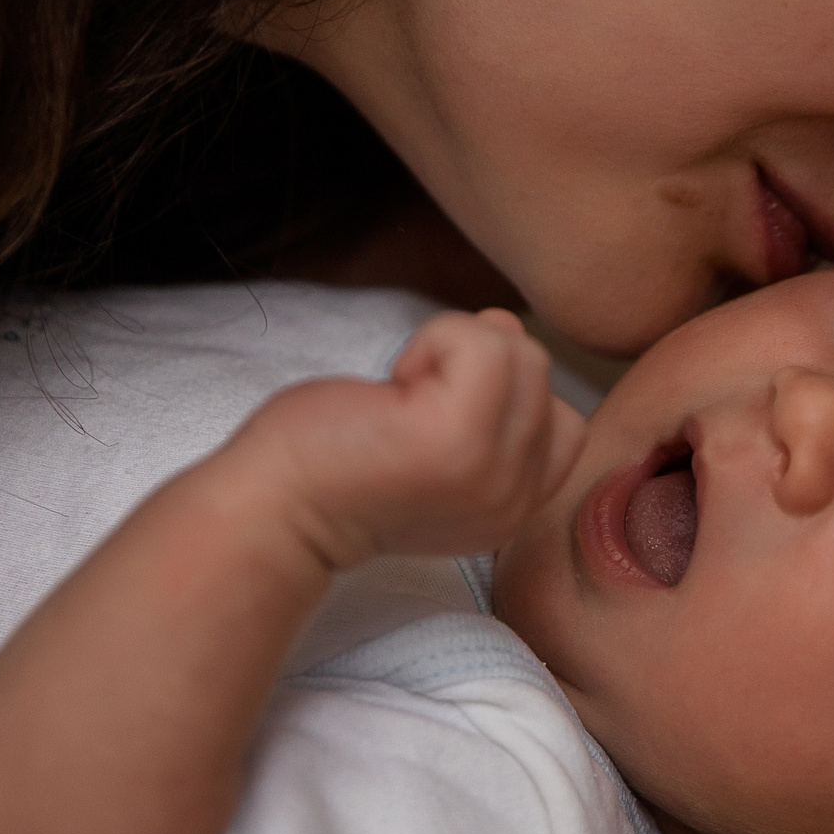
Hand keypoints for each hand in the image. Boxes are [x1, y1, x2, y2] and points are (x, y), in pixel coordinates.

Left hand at [240, 310, 586, 570]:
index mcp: (512, 508)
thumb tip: (507, 325)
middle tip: (407, 409)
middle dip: (471, 364)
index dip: (499, 396)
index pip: (561, 420)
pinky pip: (483, 341)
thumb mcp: (438, 443)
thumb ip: (489, 400)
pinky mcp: (459, 438)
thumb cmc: (334, 466)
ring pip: (519, 351)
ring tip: (401, 399)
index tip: (431, 423)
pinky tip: (394, 387)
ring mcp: (492, 472)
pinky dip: (437, 339)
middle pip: (540, 372)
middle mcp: (514, 500)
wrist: (272, 508)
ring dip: (451, 349)